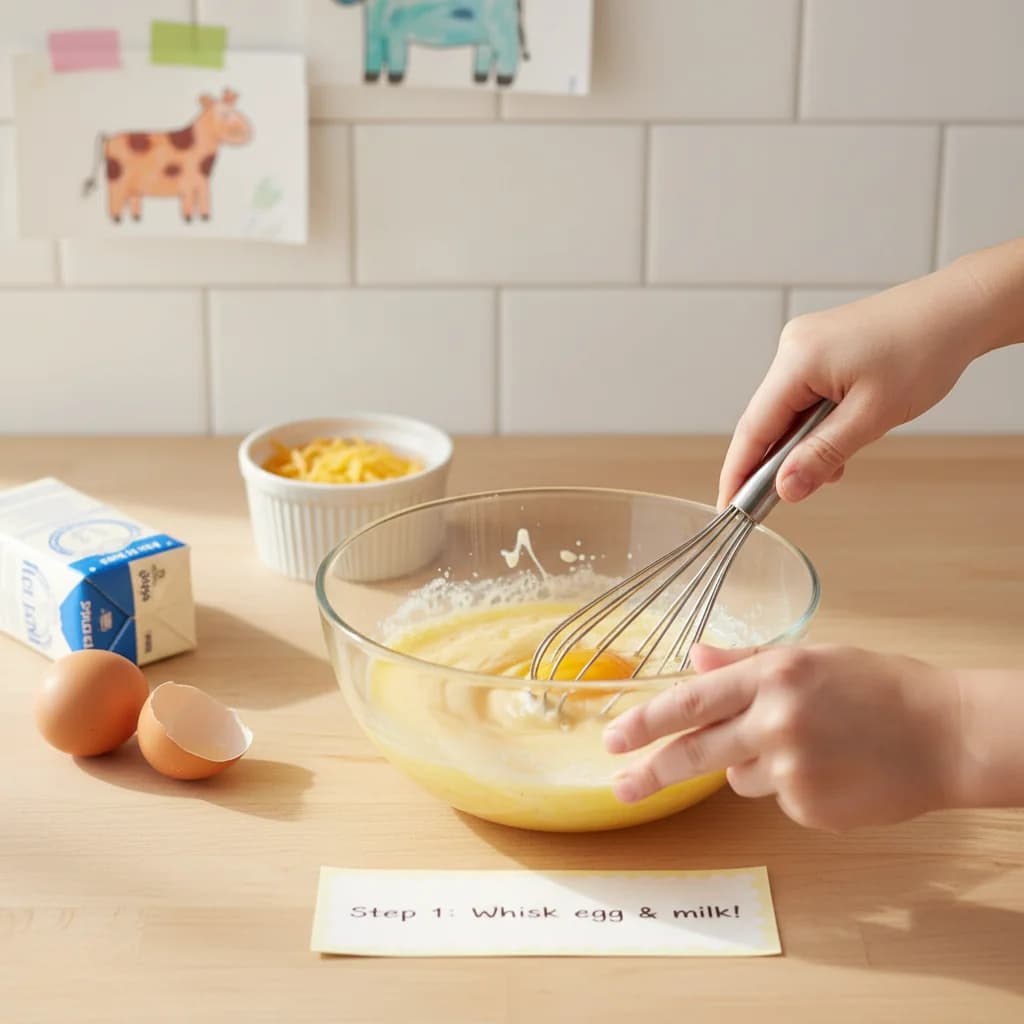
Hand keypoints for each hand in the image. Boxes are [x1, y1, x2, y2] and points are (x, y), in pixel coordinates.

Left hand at [603, 644, 962, 830]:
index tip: (611, 738)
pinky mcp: (809, 808)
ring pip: (739, 775)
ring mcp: (791, 769)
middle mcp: (774, 722)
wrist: (945, 734)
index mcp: (772, 676)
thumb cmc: (881, 687)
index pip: (690, 702)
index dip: (645, 722)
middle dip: (651, 771)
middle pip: (694, 752)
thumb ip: (746, 663)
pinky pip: (776, 798)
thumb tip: (695, 657)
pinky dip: (790, 786)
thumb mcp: (811, 659)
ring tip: (811, 744)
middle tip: (622, 785)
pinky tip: (829, 768)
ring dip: (754, 763)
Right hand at [717, 257, 997, 508]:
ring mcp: (803, 345)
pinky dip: (814, 425)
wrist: (957, 309)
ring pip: (786, 411)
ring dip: (801, 445)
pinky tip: (838, 441)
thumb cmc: (924, 351)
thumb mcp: (873, 416)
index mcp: (797, 360)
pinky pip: (802, 396)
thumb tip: (786, 489)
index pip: (753, 428)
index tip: (729, 507)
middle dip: (775, 462)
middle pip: (765, 420)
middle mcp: (791, 348)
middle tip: (787, 498)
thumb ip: (823, 455)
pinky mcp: (818, 348)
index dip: (738, 472)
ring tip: (833, 469)